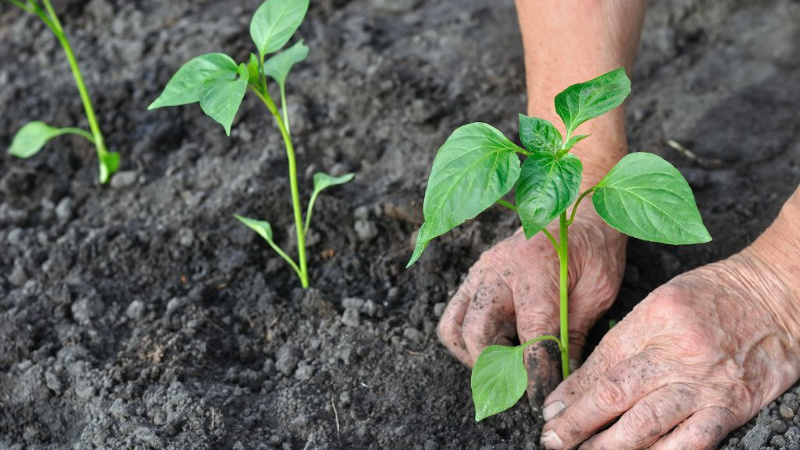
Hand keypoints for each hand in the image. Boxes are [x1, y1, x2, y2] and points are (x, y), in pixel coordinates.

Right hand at [437, 208, 625, 404]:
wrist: (576, 210)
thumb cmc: (593, 248)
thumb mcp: (598, 291)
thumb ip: (575, 334)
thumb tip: (563, 378)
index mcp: (536, 271)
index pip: (531, 335)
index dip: (535, 373)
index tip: (540, 400)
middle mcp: (499, 270)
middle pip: (478, 334)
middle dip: (498, 369)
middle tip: (521, 385)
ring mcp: (480, 273)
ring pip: (454, 328)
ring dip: (474, 356)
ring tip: (504, 366)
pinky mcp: (473, 278)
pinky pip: (454, 316)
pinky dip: (468, 340)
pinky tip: (497, 346)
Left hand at [540, 248, 799, 448]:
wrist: (777, 296)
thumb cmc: (714, 296)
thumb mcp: (660, 303)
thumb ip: (624, 341)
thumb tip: (583, 382)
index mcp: (652, 321)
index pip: (601, 364)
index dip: (572, 393)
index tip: (550, 412)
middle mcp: (675, 352)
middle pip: (615, 394)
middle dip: (578, 423)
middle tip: (553, 440)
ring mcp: (704, 383)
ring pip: (647, 423)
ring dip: (610, 445)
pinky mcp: (731, 406)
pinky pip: (693, 441)